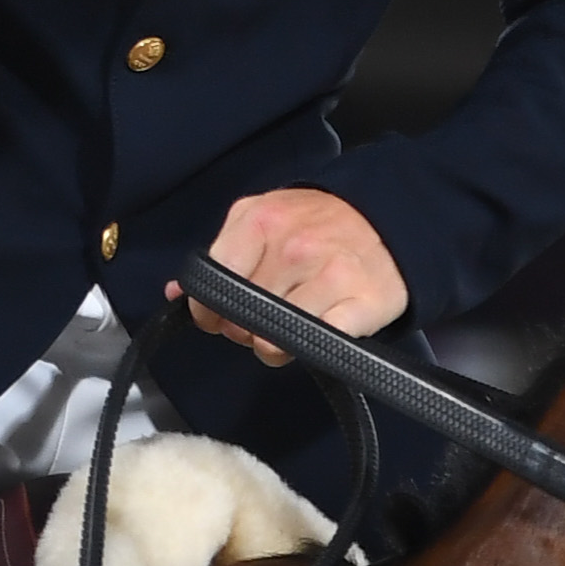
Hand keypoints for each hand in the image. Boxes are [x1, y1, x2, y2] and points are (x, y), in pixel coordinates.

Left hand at [178, 188, 407, 364]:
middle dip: (244, 328)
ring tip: (293, 324)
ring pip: (273, 343)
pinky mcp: (363, 303)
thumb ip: (219, 253)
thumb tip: (176, 293)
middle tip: (265, 317)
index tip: (218, 317)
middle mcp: (293, 248)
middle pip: (240, 320)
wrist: (388, 218)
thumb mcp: (260, 218)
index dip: (208, 312)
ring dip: (277, 346)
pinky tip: (319, 329)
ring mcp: (330, 275)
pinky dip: (313, 347)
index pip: (210, 288)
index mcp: (259, 222)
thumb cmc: (317, 223)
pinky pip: (317, 345)